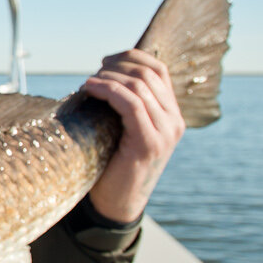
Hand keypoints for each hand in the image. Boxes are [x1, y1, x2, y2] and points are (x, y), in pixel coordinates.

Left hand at [80, 49, 184, 223]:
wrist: (115, 204)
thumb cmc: (112, 164)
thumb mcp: (122, 129)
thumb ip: (124, 106)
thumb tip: (102, 74)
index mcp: (171, 114)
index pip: (159, 70)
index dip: (131, 57)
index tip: (105, 61)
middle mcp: (174, 121)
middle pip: (148, 73)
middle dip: (116, 67)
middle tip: (93, 73)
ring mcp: (166, 132)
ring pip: (139, 86)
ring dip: (108, 78)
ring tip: (88, 83)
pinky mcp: (150, 143)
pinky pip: (132, 104)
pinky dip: (108, 90)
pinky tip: (90, 89)